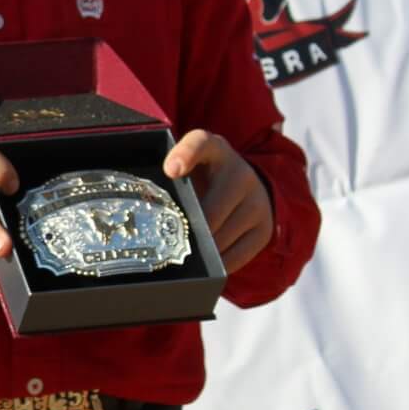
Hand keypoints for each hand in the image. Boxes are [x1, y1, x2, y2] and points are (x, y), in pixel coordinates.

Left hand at [163, 130, 272, 271]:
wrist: (245, 185)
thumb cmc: (202, 177)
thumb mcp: (189, 165)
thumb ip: (171, 177)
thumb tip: (144, 209)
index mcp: (214, 149)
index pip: (201, 143)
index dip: (186, 155)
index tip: (170, 171)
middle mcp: (240, 173)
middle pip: (211, 210)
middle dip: (189, 229)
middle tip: (165, 244)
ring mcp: (257, 201)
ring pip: (223, 236)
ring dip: (201, 250)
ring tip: (181, 257)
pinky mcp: (264, 229)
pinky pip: (239, 254)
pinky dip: (218, 264)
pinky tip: (203, 266)